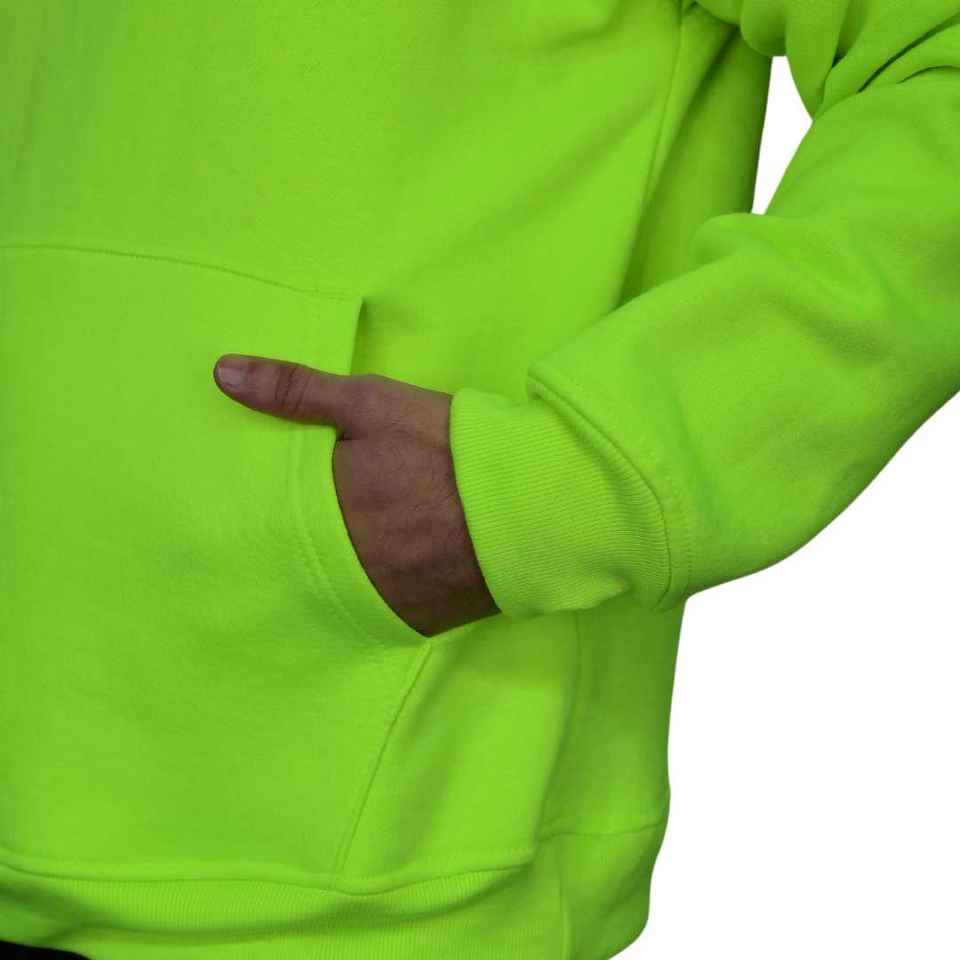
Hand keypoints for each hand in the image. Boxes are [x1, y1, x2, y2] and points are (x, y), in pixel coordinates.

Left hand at [212, 353, 498, 636]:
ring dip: (349, 570)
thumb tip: (220, 373)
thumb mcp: (370, 404)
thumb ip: (295, 391)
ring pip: (343, 589)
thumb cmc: (445, 447)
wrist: (530, 503)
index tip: (285, 504)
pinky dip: (386, 593)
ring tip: (371, 550)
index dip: (278, 509)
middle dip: (315, 542)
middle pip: (307, 559)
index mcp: (320, 512)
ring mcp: (378, 600)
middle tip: (340, 525)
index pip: (273, 520)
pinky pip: (385, 612)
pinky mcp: (419, 621)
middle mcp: (338, 566)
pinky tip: (400, 573)